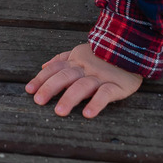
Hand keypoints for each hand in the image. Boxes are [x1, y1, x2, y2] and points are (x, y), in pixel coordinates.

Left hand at [25, 43, 141, 117]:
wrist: (134, 48)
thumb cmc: (103, 55)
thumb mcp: (81, 52)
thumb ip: (62, 59)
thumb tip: (43, 66)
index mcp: (75, 61)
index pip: (54, 69)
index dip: (41, 79)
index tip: (29, 90)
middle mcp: (85, 68)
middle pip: (65, 76)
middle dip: (50, 88)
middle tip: (39, 101)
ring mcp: (101, 77)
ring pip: (83, 86)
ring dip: (70, 98)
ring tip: (60, 112)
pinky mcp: (117, 85)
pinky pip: (105, 94)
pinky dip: (96, 103)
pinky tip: (88, 114)